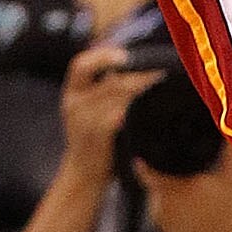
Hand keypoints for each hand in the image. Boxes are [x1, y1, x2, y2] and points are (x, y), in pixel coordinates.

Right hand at [59, 39, 152, 184]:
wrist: (82, 175)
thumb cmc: (91, 140)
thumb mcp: (86, 110)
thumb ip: (100, 89)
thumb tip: (129, 66)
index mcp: (71, 93)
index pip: (81, 65)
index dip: (102, 57)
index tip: (124, 55)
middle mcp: (74, 103)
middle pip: (108, 80)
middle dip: (136, 74)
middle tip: (159, 70)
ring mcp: (84, 119)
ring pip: (117, 94)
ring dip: (142, 86)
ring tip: (161, 81)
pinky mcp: (98, 134)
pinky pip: (120, 112)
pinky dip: (136, 106)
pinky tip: (150, 105)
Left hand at [134, 145, 231, 231]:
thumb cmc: (228, 213)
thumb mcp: (230, 179)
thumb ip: (228, 154)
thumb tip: (229, 134)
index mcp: (172, 186)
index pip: (146, 172)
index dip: (142, 164)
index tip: (140, 158)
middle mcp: (162, 202)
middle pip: (156, 185)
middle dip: (167, 179)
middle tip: (187, 181)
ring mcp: (161, 219)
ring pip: (160, 201)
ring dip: (171, 197)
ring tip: (193, 200)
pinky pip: (164, 216)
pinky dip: (173, 214)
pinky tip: (190, 214)